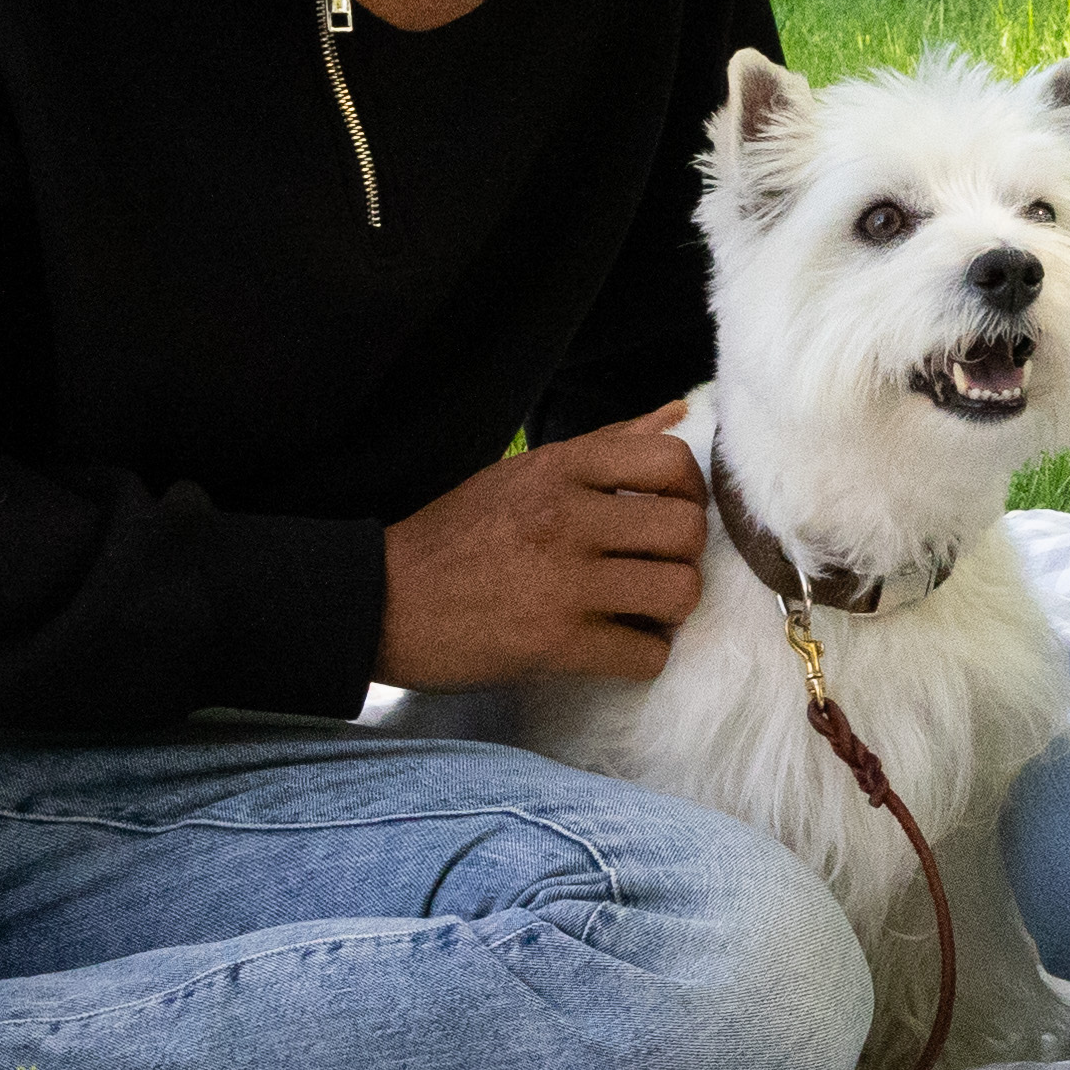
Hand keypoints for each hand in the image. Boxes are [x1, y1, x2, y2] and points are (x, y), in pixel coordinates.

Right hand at [375, 412, 715, 690]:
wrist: (379, 602)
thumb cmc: (454, 534)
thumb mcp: (522, 473)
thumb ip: (606, 446)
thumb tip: (678, 412)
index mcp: (559, 469)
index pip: (673, 460)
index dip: (689, 493)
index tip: (668, 516)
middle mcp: (566, 518)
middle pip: (687, 531)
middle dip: (682, 557)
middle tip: (654, 571)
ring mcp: (562, 583)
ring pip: (679, 593)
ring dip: (668, 610)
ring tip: (639, 611)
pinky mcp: (555, 645)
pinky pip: (647, 655)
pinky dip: (641, 657)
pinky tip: (614, 645)